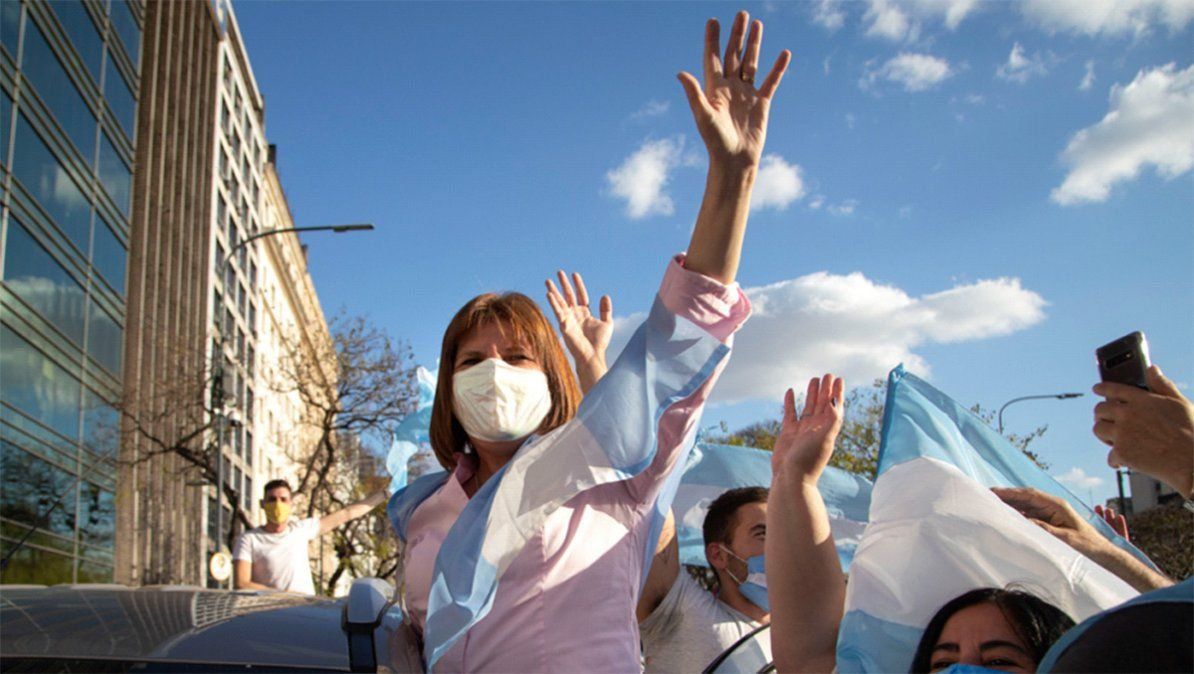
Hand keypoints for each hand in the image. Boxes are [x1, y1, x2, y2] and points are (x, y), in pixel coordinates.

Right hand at [545, 271, 611, 392]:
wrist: (592, 355)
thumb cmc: (599, 342)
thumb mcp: (607, 323)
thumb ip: (605, 309)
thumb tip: (605, 295)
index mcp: (585, 312)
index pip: (581, 295)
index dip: (578, 284)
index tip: (574, 274)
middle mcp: (575, 314)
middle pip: (568, 295)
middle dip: (563, 284)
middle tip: (559, 272)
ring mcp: (569, 319)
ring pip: (560, 302)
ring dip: (554, 291)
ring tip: (548, 281)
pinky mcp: (564, 325)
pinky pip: (558, 311)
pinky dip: (553, 302)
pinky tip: (549, 294)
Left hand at [677, 11, 790, 168]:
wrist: (735, 161)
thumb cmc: (716, 142)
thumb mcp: (704, 116)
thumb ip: (694, 94)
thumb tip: (680, 73)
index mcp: (714, 89)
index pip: (712, 58)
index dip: (712, 40)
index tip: (713, 21)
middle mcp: (729, 88)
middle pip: (733, 55)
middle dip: (737, 35)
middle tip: (741, 13)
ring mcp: (746, 94)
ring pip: (751, 63)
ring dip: (754, 44)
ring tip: (758, 24)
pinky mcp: (761, 103)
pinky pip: (771, 81)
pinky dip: (778, 68)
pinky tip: (784, 53)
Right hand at [772, 374, 844, 482]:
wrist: (791, 477)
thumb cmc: (809, 460)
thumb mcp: (823, 438)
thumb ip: (831, 420)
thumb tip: (835, 401)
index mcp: (827, 428)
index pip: (834, 406)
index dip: (838, 392)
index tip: (839, 379)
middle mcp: (816, 428)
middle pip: (823, 403)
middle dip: (825, 389)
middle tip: (827, 374)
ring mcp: (802, 430)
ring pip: (808, 406)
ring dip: (811, 393)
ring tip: (813, 379)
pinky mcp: (789, 433)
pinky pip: (791, 413)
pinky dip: (790, 402)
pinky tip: (790, 391)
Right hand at [994, 486, 1172, 591]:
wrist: (1104, 556)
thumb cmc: (1089, 547)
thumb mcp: (1066, 539)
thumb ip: (1045, 529)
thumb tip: (1023, 521)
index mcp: (1057, 505)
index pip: (1029, 495)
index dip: (1010, 492)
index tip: (993, 492)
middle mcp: (1052, 507)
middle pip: (1024, 498)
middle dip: (1006, 497)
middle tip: (985, 496)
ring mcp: (1050, 514)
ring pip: (1025, 506)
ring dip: (1009, 506)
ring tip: (990, 506)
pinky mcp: (1050, 523)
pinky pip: (1029, 516)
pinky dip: (1016, 515)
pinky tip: (1005, 518)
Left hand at [1093, 365, 1193, 497]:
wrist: (1192, 460)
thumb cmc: (1191, 432)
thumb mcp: (1181, 403)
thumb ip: (1163, 385)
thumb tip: (1152, 368)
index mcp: (1142, 400)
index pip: (1114, 389)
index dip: (1103, 388)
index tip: (1096, 389)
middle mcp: (1128, 413)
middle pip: (1100, 409)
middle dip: (1101, 414)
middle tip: (1107, 420)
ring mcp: (1122, 433)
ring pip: (1098, 429)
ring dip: (1104, 434)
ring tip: (1113, 439)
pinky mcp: (1122, 452)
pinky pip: (1109, 455)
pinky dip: (1115, 460)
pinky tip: (1121, 461)